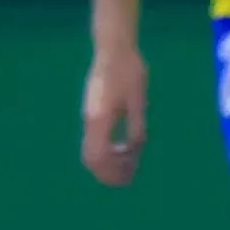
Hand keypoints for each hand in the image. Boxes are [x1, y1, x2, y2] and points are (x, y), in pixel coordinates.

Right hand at [81, 47, 147, 186]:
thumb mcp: (139, 101)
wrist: (114, 50)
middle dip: (108, 171)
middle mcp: (90, 120)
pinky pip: (95, 139)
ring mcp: (90, 115)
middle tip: (128, 179)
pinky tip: (125, 149)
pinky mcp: (93, 111)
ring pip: (91, 149)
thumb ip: (137, 127)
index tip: (127, 179)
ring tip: (129, 166)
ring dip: (108, 161)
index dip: (111, 172)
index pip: (99, 156)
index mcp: (100, 119)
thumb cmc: (130, 72)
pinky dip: (107, 150)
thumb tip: (135, 151)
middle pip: (91, 157)